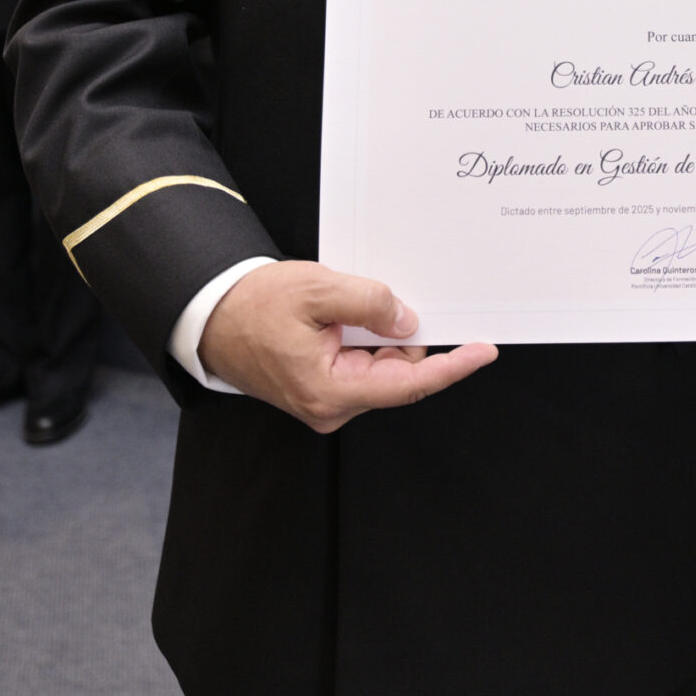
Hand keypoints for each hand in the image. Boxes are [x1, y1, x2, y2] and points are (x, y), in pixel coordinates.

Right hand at [198, 260, 496, 432]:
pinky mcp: (323, 388)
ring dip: (380, 335)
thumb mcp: (318, 289)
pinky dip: (367, 338)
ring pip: (381, 367)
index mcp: (330, 392)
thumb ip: (370, 304)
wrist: (212, 316)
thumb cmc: (253, 306)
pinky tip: (348, 316)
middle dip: (405, 336)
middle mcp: (332, 406)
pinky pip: (363, 363)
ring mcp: (328, 400)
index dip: (451, 367)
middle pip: (397, 373)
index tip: (483, 351)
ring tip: (345, 304)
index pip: (408, 385)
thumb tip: (408, 321)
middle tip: (386, 299)